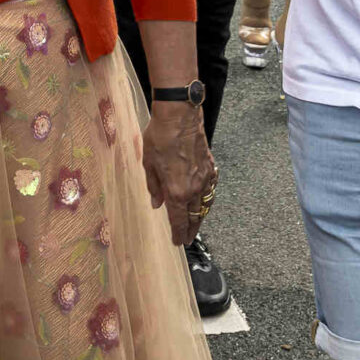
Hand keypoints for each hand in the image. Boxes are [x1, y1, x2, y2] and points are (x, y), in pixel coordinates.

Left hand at [139, 100, 216, 245]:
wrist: (179, 117)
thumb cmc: (160, 138)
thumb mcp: (148, 164)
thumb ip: (154, 187)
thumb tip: (157, 203)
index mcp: (176, 191)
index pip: (178, 220)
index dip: (178, 233)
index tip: (178, 243)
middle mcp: (194, 189)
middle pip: (194, 216)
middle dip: (191, 230)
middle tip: (188, 239)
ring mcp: (205, 178)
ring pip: (205, 205)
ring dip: (200, 216)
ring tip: (196, 224)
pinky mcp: (211, 167)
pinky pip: (211, 190)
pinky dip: (207, 199)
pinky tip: (204, 200)